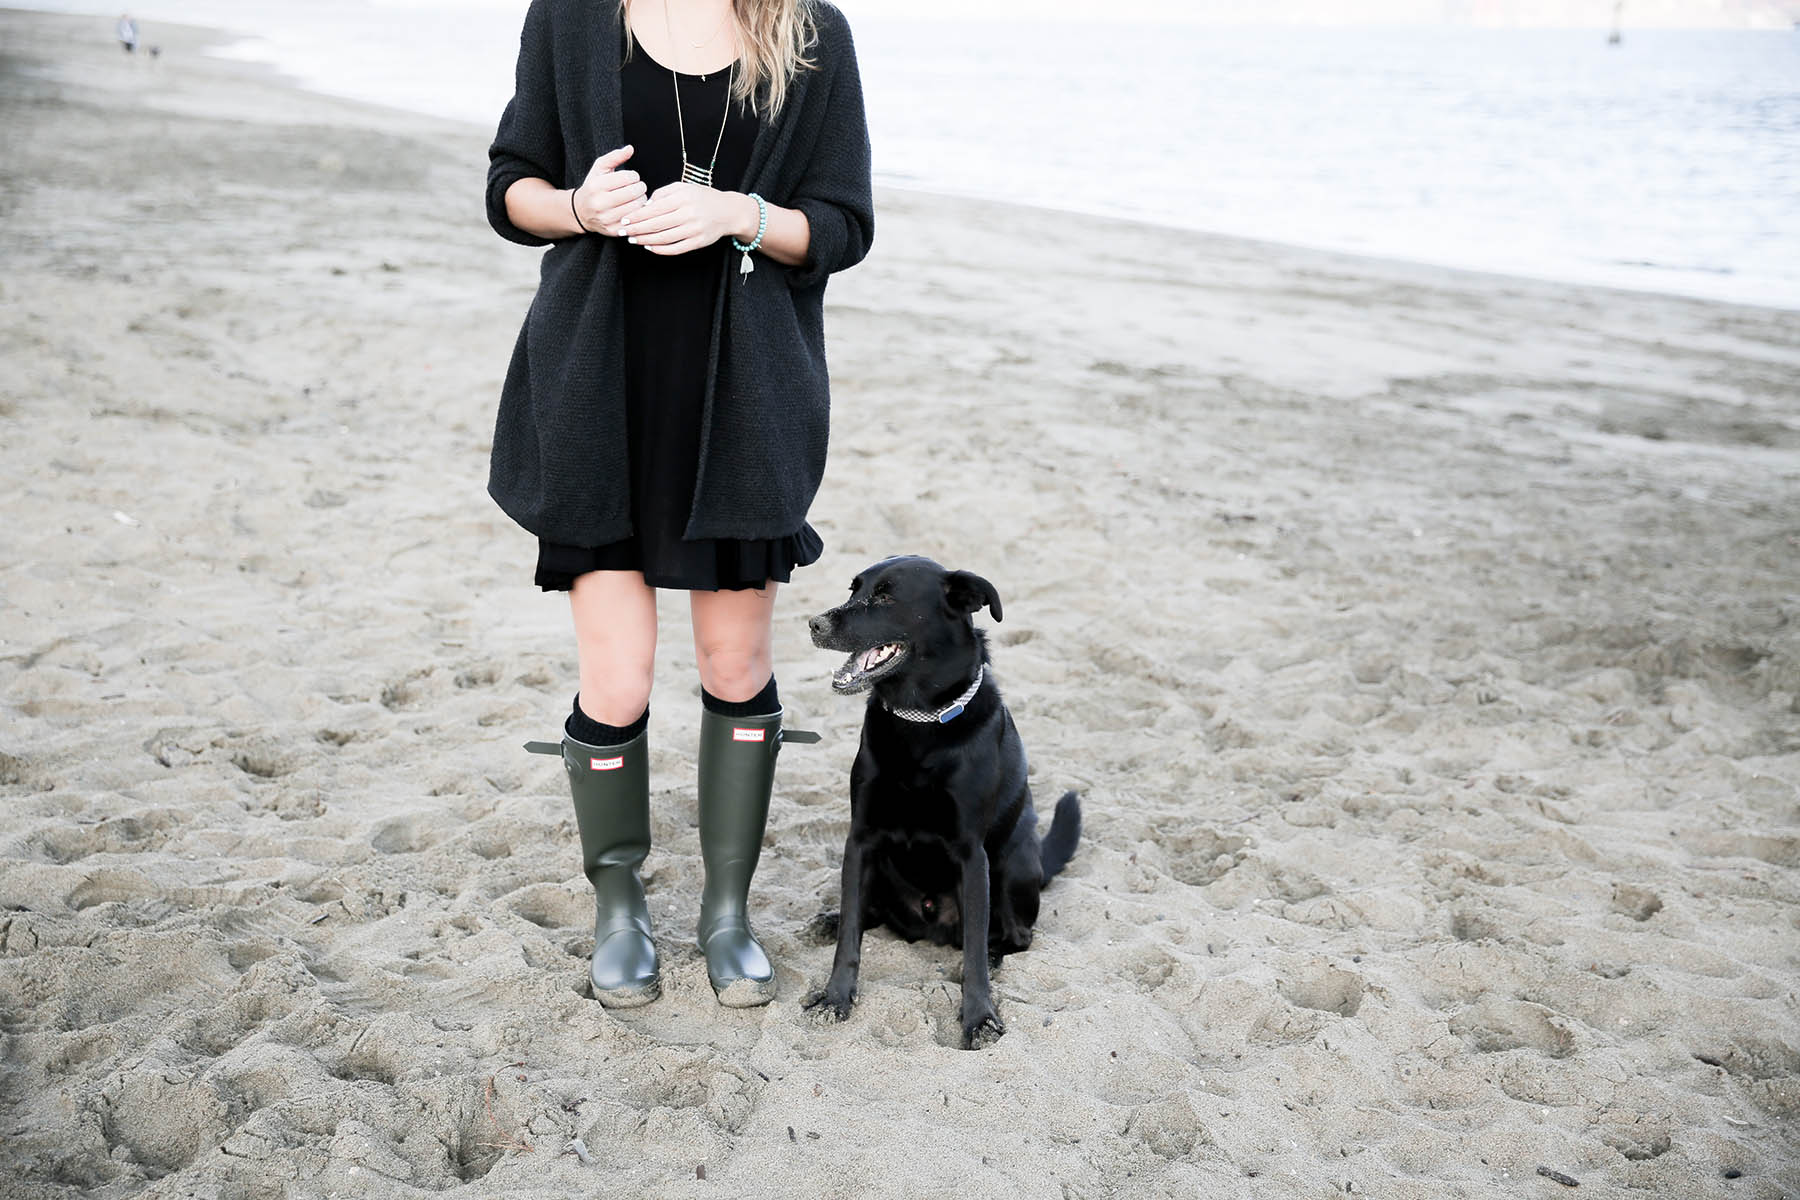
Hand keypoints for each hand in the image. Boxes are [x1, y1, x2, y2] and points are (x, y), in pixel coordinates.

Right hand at [572, 145, 646, 236]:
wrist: (580, 212)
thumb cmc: (594, 187)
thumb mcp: (600, 168)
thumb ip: (615, 157)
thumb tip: (630, 148)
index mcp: (596, 186)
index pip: (628, 178)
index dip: (634, 176)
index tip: (631, 178)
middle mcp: (600, 204)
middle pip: (634, 193)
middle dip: (640, 188)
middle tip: (637, 188)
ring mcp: (606, 219)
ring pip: (637, 207)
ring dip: (641, 200)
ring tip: (635, 198)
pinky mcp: (613, 231)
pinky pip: (635, 221)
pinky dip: (638, 214)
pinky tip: (633, 209)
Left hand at [621, 182, 754, 255]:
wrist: (729, 211)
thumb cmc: (702, 197)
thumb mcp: (683, 187)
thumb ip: (663, 193)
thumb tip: (644, 205)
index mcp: (683, 198)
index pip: (653, 209)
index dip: (636, 216)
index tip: (624, 220)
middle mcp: (688, 214)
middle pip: (656, 225)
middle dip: (636, 229)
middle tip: (623, 232)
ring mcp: (694, 230)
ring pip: (663, 238)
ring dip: (645, 240)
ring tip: (633, 240)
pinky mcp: (698, 242)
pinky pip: (675, 248)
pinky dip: (660, 249)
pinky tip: (650, 247)